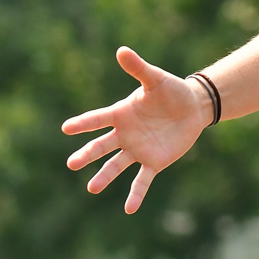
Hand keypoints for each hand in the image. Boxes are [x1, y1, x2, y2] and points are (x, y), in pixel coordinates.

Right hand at [62, 47, 209, 213]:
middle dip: (87, 154)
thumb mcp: (156, 79)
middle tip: (72, 163)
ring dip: (105, 176)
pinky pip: (142, 179)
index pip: (98, 119)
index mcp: (122, 113)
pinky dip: (136, 193)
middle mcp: (125, 134)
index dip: (84, 123)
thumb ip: (138, 68)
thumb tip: (121, 50)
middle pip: (102, 145)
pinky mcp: (154, 161)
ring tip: (92, 188)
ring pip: (116, 165)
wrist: (192, 107)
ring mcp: (137, 149)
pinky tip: (129, 209)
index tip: (66, 127)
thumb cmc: (171, 91)